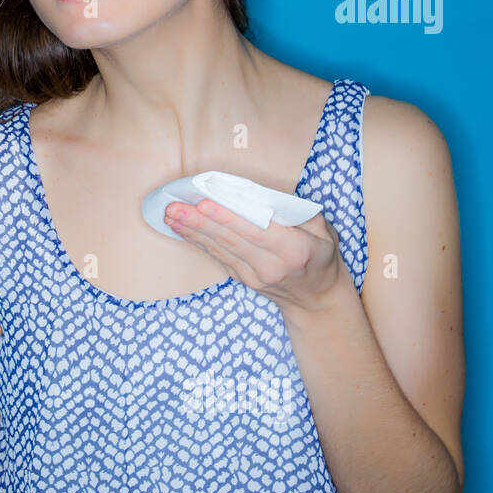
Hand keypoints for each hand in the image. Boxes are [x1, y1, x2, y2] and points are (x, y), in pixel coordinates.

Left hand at [163, 198, 346, 313]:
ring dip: (192, 231)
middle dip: (199, 222)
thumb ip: (293, 212)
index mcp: (296, 249)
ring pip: (220, 249)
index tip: (204, 203)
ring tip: (170, 215)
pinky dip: (198, 241)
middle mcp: (273, 266)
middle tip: (173, 207)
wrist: (317, 298)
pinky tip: (181, 229)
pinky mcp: (243, 280)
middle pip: (231, 240)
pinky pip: (218, 257)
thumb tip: (256, 194)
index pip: (256, 231)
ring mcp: (256, 276)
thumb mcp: (322, 230)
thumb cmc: (320, 254)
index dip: (228, 218)